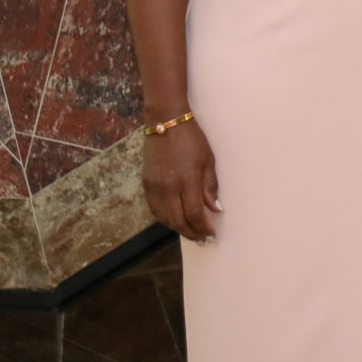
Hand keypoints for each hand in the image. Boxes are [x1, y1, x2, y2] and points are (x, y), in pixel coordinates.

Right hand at [142, 120, 219, 241]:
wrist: (165, 122)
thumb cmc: (191, 139)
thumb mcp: (207, 160)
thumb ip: (210, 186)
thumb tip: (215, 209)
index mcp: (186, 180)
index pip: (193, 213)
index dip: (203, 227)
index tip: (212, 234)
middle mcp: (167, 187)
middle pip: (177, 220)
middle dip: (191, 233)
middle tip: (203, 239)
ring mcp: (154, 187)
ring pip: (164, 218)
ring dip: (178, 228)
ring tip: (191, 233)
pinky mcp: (146, 184)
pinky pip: (155, 209)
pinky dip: (165, 219)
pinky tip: (175, 220)